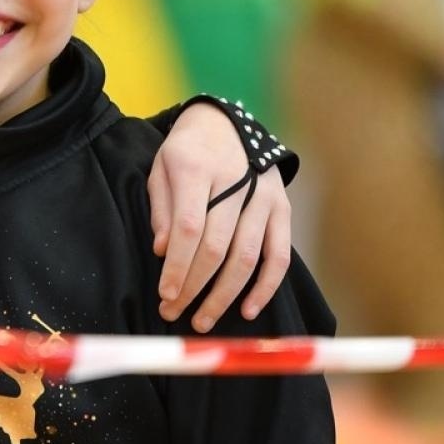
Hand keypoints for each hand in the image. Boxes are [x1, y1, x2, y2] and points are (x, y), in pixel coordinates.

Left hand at [148, 103, 291, 330]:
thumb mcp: (161, 169)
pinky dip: (265, 287)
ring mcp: (264, 197)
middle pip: (216, 247)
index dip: (177, 265)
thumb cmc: (186, 152)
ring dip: (224, 295)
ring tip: (202, 320)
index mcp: (197, 170)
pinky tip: (247, 310)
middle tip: (173, 313)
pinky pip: (278, 255)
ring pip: (247, 256)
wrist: (226, 123)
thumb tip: (162, 252)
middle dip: (193, 287)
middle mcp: (236, 183)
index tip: (164, 294)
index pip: (189, 227)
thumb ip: (161, 209)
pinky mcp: (282, 209)